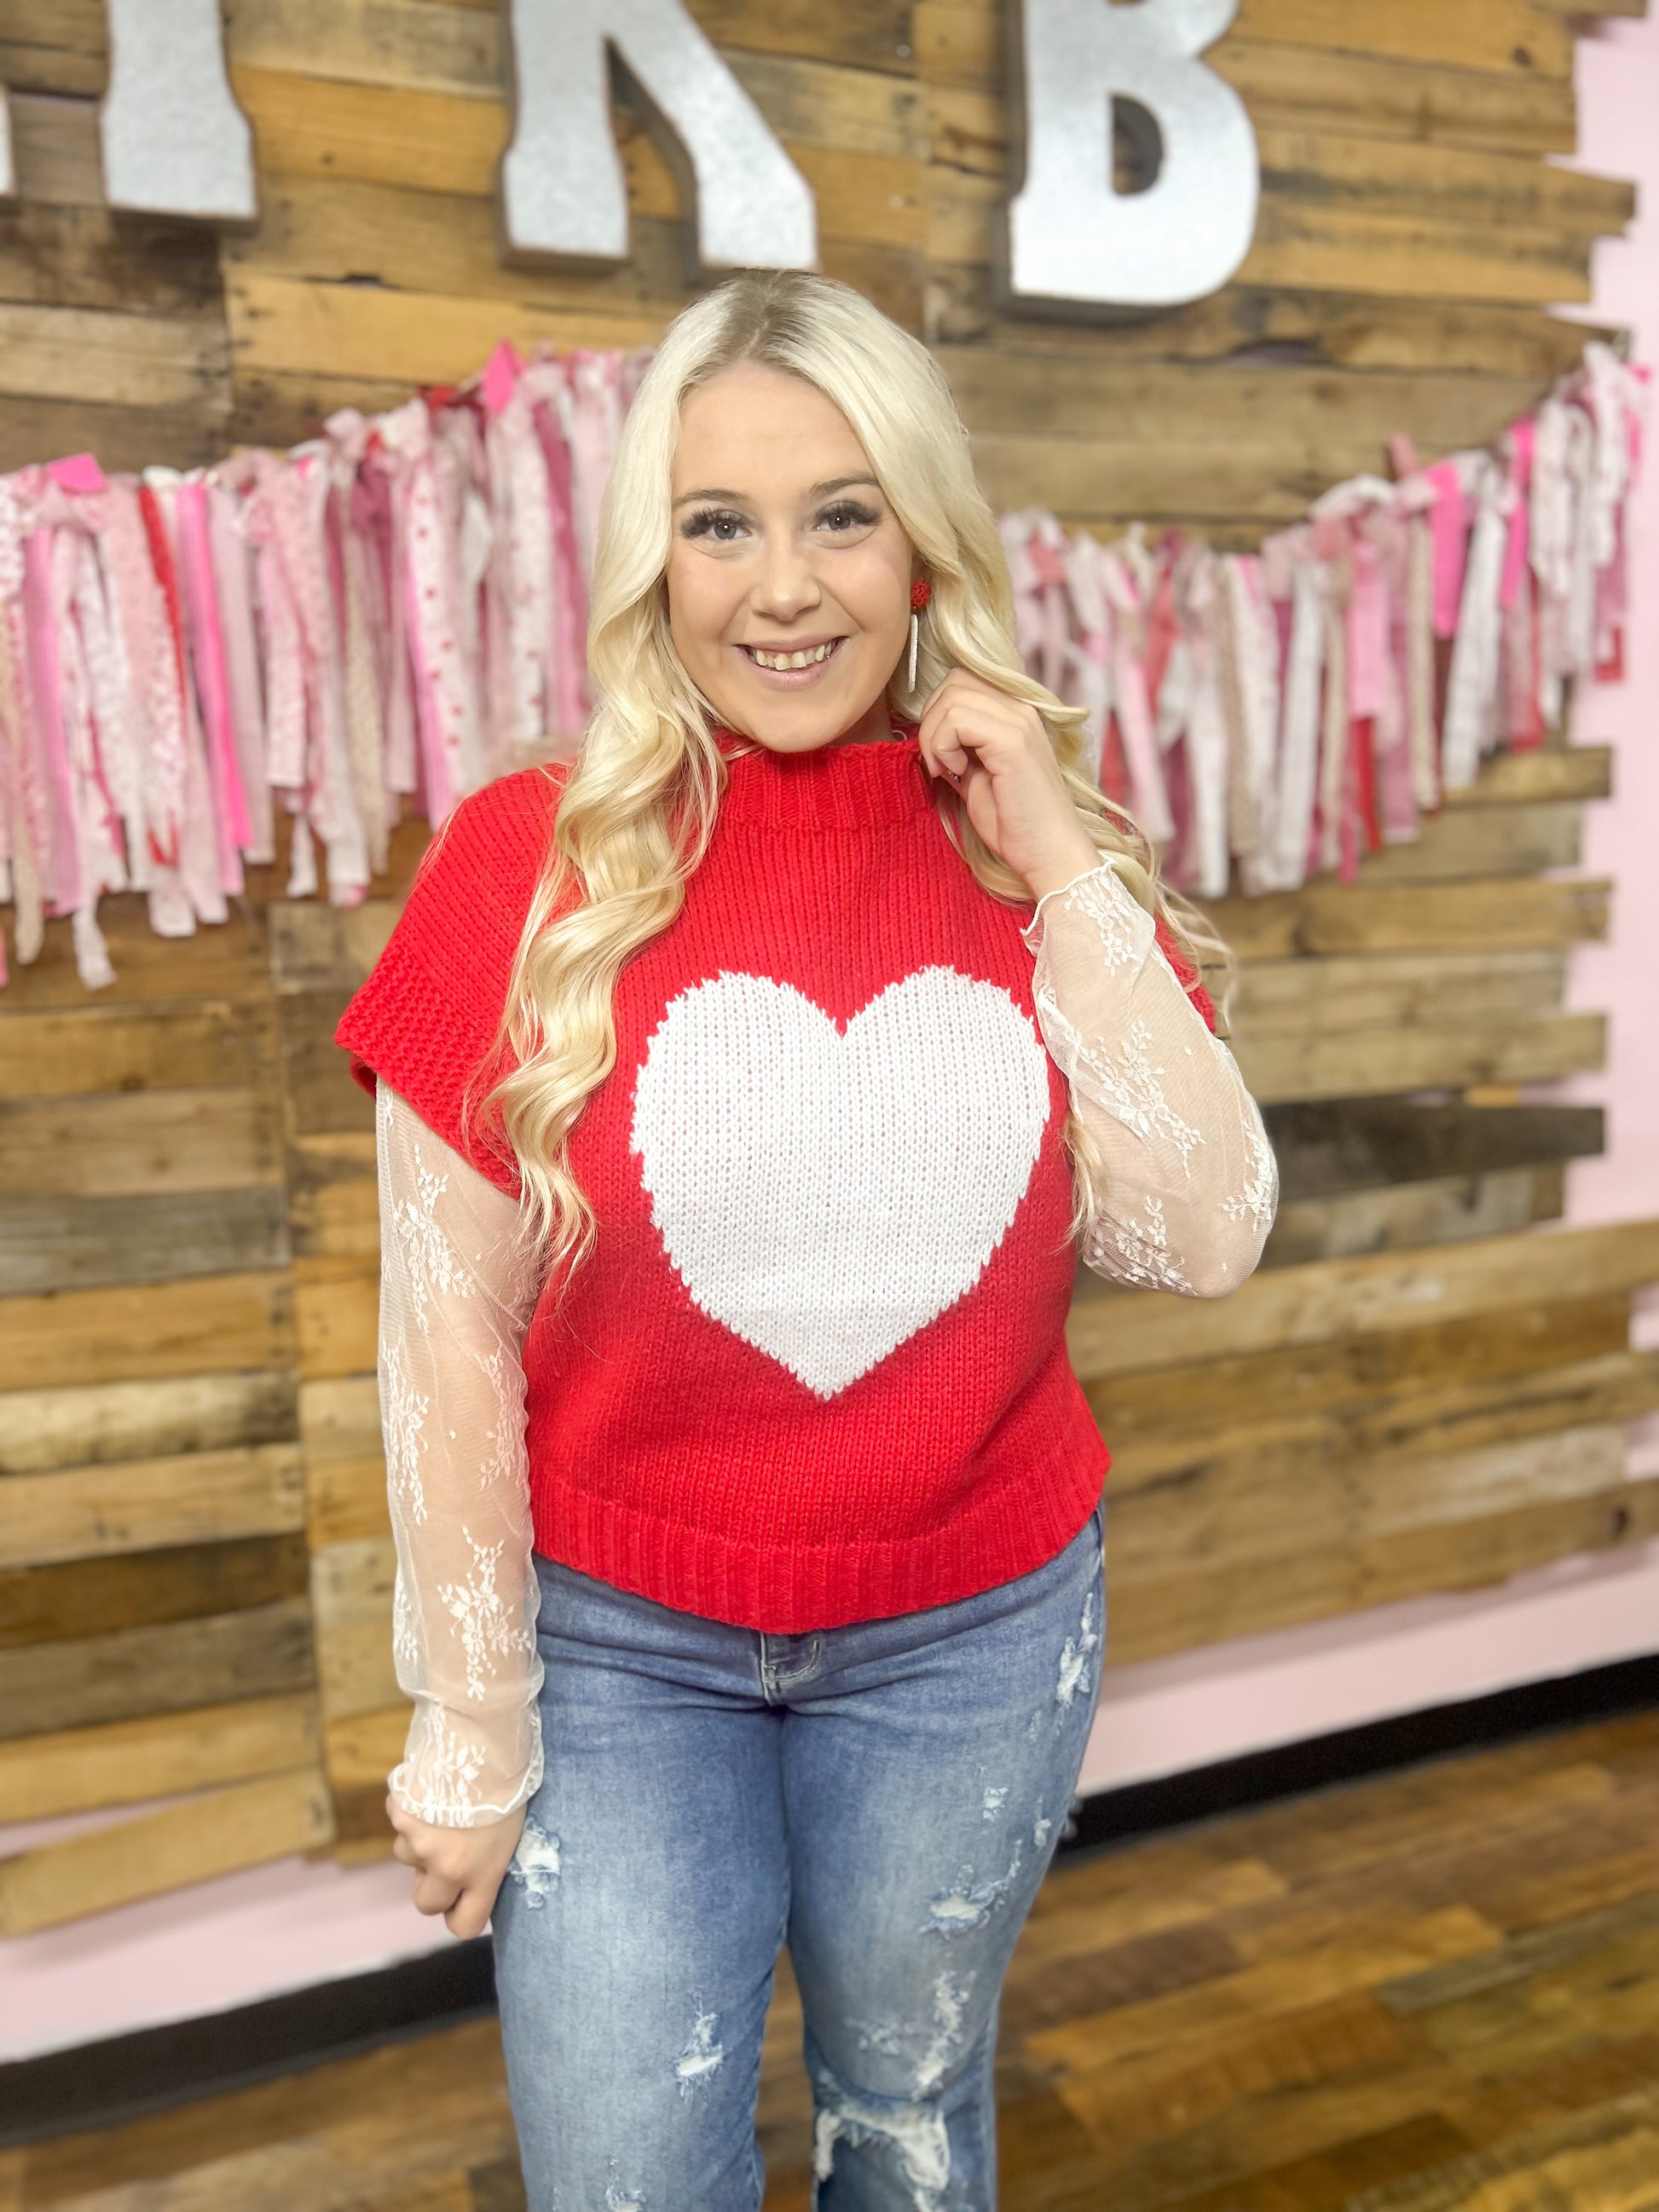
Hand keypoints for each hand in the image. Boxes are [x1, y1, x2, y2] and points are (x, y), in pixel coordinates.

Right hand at [387, 1793, 526, 1938]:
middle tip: (445, 1854)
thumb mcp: (509, 1830)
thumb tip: (471, 1873)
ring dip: (420, 1840)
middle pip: (426, 1903)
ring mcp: (419, 1843)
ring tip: (445, 1806)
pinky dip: (409, 1809)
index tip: (461, 1900)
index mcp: (483, 1873)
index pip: (463, 1926)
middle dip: (432, 1884)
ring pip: (408, 1856)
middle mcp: (448, 1867)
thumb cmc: (508, 1781)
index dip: (459, 1914)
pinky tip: (431, 1786)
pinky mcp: (399, 1816)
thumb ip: (486, 1860)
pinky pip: (399, 1821)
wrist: (483, 1737)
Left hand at [916, 671, 1099, 902]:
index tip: (940, 754)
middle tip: (938, 762)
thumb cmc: (1015, 822)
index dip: (938, 712)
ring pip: (951, 697)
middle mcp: (1020, 708)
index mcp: (1014, 712)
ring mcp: (1019, 720)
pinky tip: (957, 773)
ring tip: (947, 771)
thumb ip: (958, 747)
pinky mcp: (1012, 740)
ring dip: (934, 736)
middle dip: (931, 721)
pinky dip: (943, 746)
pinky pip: (957, 719)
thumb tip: (924, 731)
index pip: (962, 680)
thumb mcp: (976, 775)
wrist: (1049, 853)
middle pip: (954, 681)